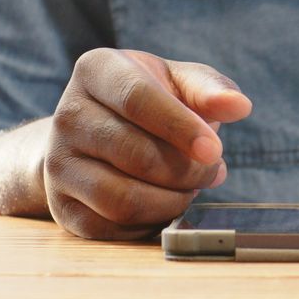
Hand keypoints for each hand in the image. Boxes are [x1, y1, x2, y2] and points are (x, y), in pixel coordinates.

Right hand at [44, 48, 251, 238]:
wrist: (98, 131)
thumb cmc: (152, 101)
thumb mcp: (179, 82)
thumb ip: (210, 90)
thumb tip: (240, 106)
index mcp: (97, 70)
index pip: (137, 99)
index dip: (180, 127)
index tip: (215, 149)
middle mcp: (67, 114)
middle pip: (134, 154)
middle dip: (187, 170)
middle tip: (213, 170)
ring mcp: (58, 163)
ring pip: (121, 198)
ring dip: (171, 200)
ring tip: (192, 187)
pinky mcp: (62, 205)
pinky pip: (111, 228)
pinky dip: (150, 223)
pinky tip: (167, 203)